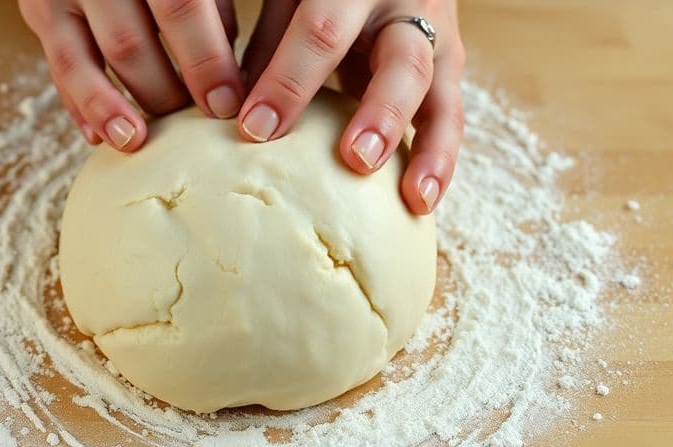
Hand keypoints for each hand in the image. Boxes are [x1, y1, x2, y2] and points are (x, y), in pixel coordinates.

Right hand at [18, 0, 244, 151]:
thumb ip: (214, 7)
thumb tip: (234, 80)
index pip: (180, 8)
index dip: (205, 61)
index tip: (225, 104)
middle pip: (128, 44)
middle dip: (163, 93)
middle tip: (192, 128)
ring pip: (79, 61)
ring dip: (109, 110)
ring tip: (136, 141)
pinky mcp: (37, 8)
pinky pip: (57, 65)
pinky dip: (79, 104)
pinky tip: (100, 136)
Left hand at [240, 0, 464, 213]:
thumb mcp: (291, 2)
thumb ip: (268, 46)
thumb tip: (224, 111)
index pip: (323, 32)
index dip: (290, 81)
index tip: (255, 128)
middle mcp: (406, 7)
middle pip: (403, 64)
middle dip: (380, 114)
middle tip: (356, 160)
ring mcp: (436, 39)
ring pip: (442, 96)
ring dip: (429, 150)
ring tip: (415, 198)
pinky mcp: (447, 70)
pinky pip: (448, 117)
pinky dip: (437, 159)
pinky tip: (421, 201)